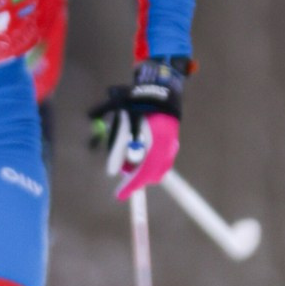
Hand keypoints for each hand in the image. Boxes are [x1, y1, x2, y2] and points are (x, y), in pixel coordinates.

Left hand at [89, 60, 184, 201]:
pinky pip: (160, 161)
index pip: (144, 171)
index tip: (119, 195)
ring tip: (128, 160)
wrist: (160, 90)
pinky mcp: (171, 144)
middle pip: (152, 174)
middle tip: (123, 176)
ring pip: (157, 169)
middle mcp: (167, 147)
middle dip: (136, 177)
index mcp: (157, 142)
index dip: (131, 185)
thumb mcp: (123, 124)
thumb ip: (117, 148)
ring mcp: (171, 146)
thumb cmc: (138, 104)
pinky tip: (138, 153)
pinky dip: (148, 162)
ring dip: (141, 170)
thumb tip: (112, 171)